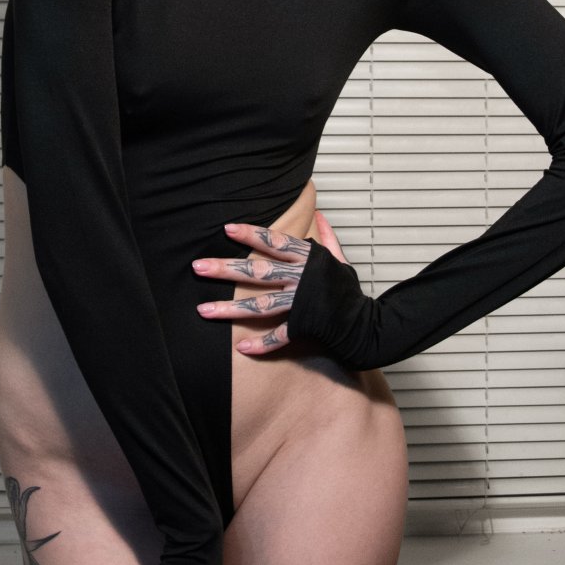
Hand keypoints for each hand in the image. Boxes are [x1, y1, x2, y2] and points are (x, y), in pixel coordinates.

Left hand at [192, 209, 351, 355]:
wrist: (367, 323)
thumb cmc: (349, 291)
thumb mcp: (340, 260)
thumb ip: (326, 238)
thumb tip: (319, 216)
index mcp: (308, 260)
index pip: (274, 242)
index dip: (251, 234)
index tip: (227, 229)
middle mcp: (301, 279)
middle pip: (258, 272)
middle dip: (226, 268)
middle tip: (198, 266)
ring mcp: (301, 304)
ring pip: (260, 306)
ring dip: (229, 309)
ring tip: (202, 310)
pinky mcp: (304, 327)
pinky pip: (280, 336)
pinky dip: (262, 344)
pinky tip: (241, 349)